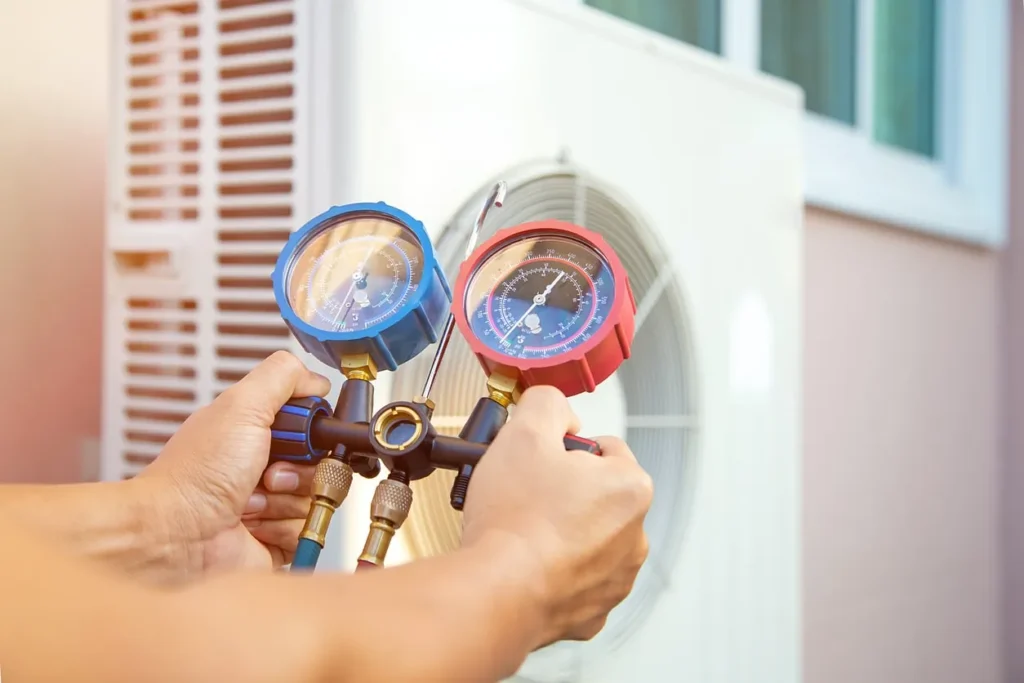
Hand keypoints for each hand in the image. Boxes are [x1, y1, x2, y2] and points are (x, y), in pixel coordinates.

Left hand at [136, 351, 330, 576]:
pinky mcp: (275, 540)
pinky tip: (252, 525)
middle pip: (321, 464)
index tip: (299, 436)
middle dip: (300, 469)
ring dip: (285, 501)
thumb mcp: (241, 405)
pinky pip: (304, 531)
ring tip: (250, 502)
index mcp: (255, 433)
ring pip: (314, 499)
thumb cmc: (194, 474)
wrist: (174, 535)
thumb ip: (282, 376)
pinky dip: (282, 529)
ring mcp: (270, 505)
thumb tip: (317, 378)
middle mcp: (263, 468)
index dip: (312, 433)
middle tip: (269, 471)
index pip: (311, 426)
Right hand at [460, 386, 652, 646]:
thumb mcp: (525, 431)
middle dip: (564, 492)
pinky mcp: (592, 613)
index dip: (565, 448)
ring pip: (586, 539)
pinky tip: (524, 564)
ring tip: (520, 530)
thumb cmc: (515, 520)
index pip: (604, 449)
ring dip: (560, 532)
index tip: (540, 460)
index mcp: (630, 488)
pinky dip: (552, 571)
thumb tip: (555, 407)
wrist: (497, 593)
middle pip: (596, 495)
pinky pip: (572, 580)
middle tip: (524, 494)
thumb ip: (547, 403)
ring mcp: (615, 579)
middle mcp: (635, 536)